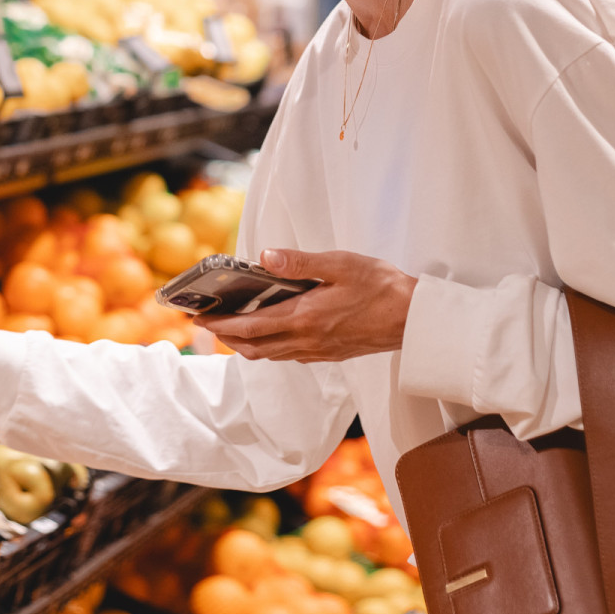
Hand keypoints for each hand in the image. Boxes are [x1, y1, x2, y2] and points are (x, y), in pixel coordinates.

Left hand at [195, 249, 415, 362]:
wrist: (414, 320)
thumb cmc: (381, 288)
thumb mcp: (340, 264)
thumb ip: (300, 263)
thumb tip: (264, 258)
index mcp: (305, 318)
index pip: (250, 326)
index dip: (221, 325)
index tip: (200, 319)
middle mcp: (307, 340)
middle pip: (254, 347)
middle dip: (227, 337)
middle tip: (207, 325)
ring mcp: (318, 351)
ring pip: (270, 354)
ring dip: (246, 345)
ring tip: (231, 330)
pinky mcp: (329, 354)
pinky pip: (289, 355)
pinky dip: (270, 347)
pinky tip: (271, 334)